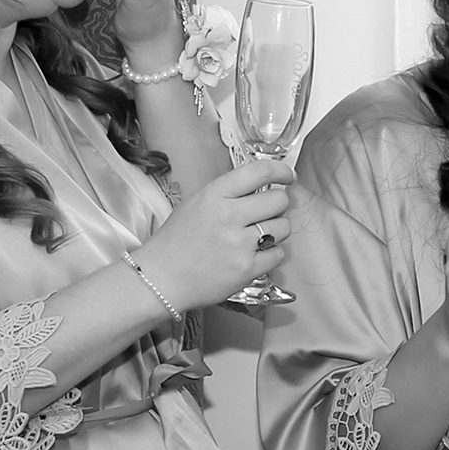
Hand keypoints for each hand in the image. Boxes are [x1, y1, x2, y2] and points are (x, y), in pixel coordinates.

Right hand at [129, 157, 293, 309]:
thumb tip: (262, 186)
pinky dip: (271, 254)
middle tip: (266, 213)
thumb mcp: (196, 204)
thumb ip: (228, 194)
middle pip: (279, 200)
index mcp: (214, 195)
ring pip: (283, 227)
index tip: (287, 177)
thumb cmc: (177, 241)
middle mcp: (228, 216)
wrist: (161, 278)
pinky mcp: (247, 269)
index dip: (280, 171)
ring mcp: (239, 244)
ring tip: (256, 237)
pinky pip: (278, 254)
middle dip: (277, 205)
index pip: (259, 171)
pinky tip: (254, 255)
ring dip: (276, 231)